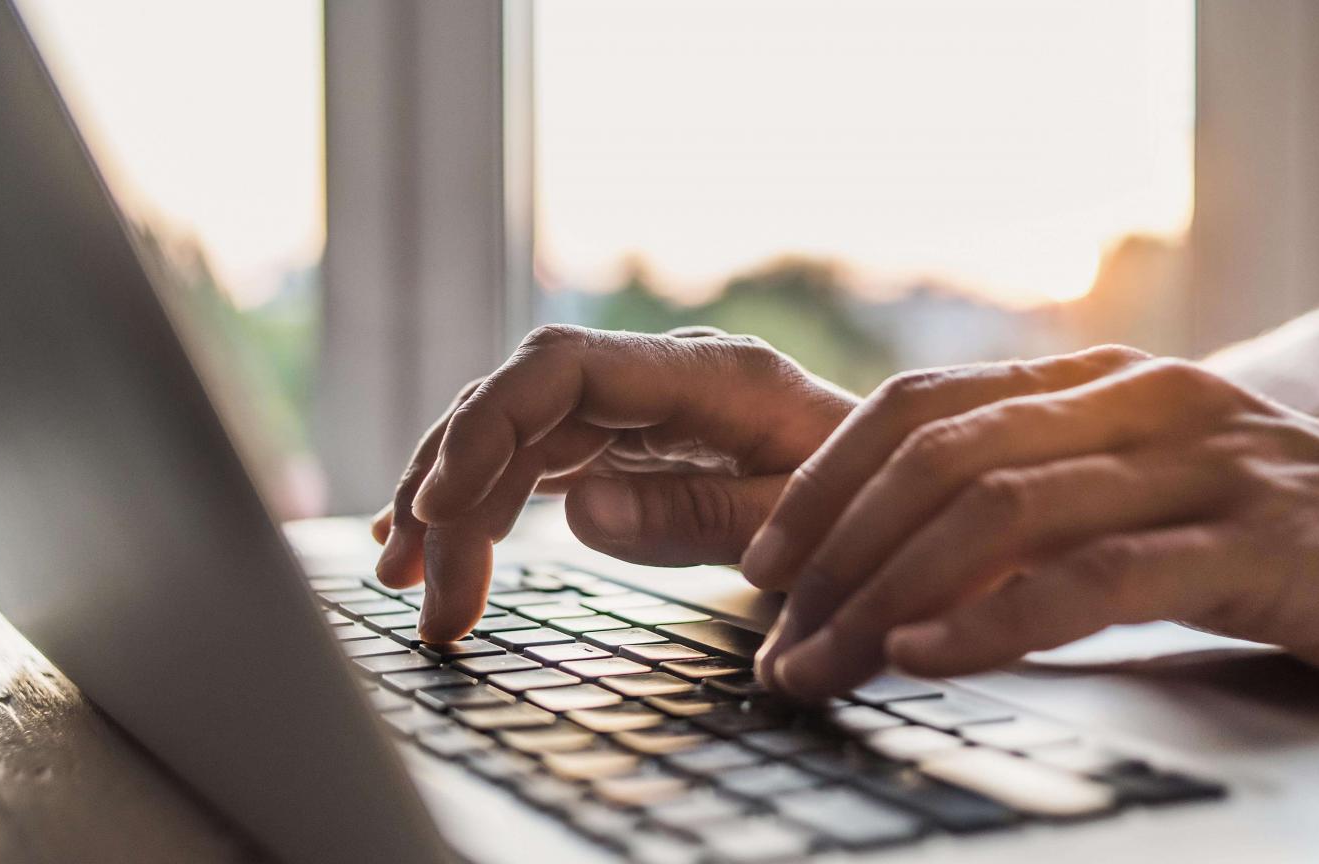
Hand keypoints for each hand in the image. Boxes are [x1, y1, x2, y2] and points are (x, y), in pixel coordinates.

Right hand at [373, 325, 855, 640]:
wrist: (909, 494)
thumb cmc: (872, 504)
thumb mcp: (802, 522)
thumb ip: (701, 515)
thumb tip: (580, 511)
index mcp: (708, 375)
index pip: (561, 369)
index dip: (486, 428)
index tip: (439, 509)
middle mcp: (659, 377)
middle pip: (518, 405)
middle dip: (452, 489)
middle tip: (421, 593)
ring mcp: (638, 408)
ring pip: (512, 434)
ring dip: (451, 503)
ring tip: (409, 586)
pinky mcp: (627, 443)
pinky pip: (535, 461)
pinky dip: (483, 505)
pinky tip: (439, 547)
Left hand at [741, 346, 1318, 699]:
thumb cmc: (1302, 531)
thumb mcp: (1157, 496)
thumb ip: (1052, 507)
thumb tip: (918, 571)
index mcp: (1101, 386)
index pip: (920, 407)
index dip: (824, 481)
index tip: (764, 563)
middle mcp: (1136, 403)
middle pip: (934, 455)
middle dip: (832, 550)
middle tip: (775, 637)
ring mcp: (1194, 463)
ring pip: (995, 511)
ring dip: (885, 594)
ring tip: (824, 664)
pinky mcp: (1249, 538)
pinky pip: (1094, 573)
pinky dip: (996, 617)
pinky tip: (930, 655)